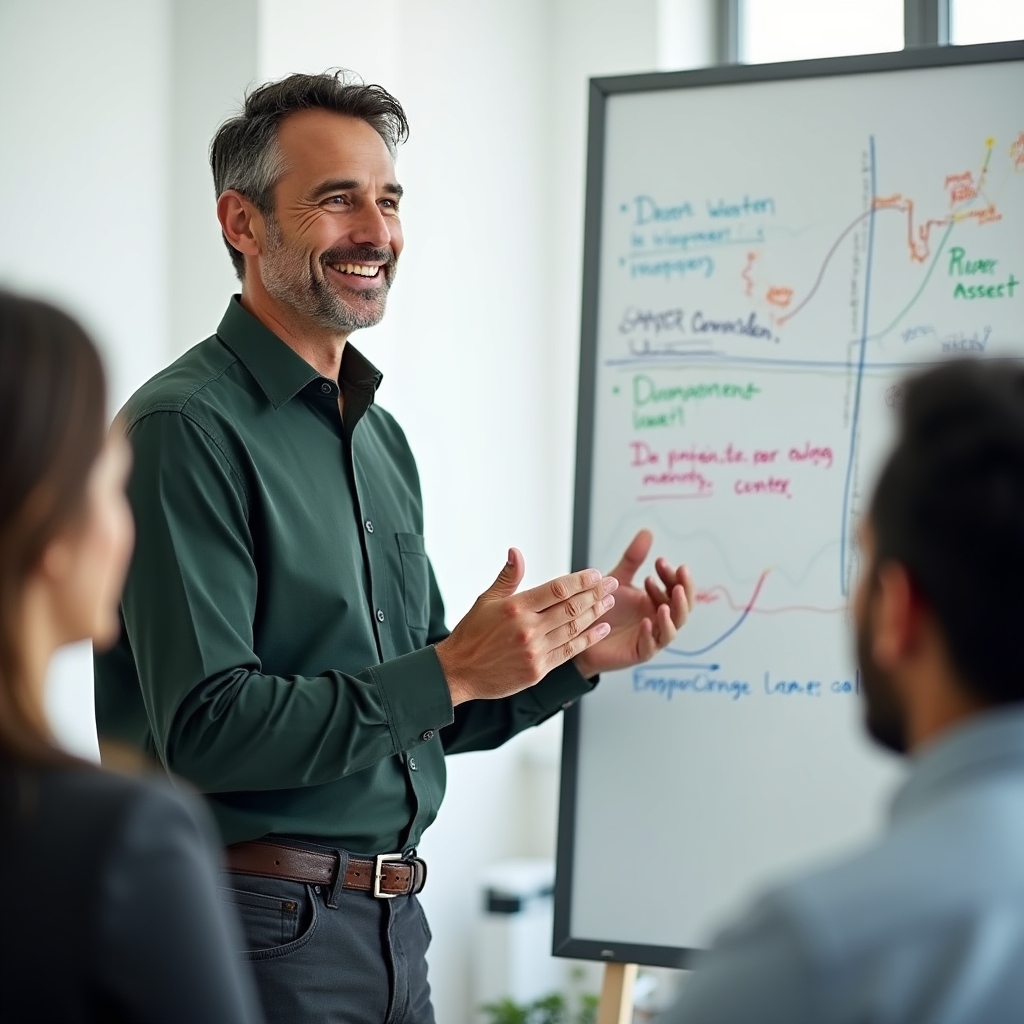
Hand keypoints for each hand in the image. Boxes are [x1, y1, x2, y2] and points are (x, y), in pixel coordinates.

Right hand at [435, 548, 618, 704]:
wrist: (459, 671)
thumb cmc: (471, 634)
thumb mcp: (486, 600)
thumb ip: (508, 577)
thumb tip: (516, 552)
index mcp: (515, 607)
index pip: (557, 589)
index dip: (580, 581)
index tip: (596, 574)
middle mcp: (527, 628)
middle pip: (571, 607)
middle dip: (596, 594)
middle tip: (613, 584)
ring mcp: (534, 651)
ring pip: (573, 628)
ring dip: (596, 614)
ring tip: (610, 602)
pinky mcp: (538, 670)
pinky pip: (569, 651)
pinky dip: (588, 639)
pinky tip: (601, 628)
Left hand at [572, 529, 692, 678]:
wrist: (578, 633)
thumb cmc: (602, 608)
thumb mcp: (618, 580)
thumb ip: (633, 559)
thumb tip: (647, 532)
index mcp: (657, 602)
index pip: (676, 588)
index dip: (672, 575)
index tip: (660, 561)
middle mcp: (658, 619)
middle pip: (682, 608)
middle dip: (682, 591)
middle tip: (678, 575)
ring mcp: (651, 637)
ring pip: (672, 629)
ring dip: (672, 615)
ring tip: (665, 602)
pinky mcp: (638, 653)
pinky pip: (650, 646)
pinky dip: (650, 634)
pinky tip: (645, 622)